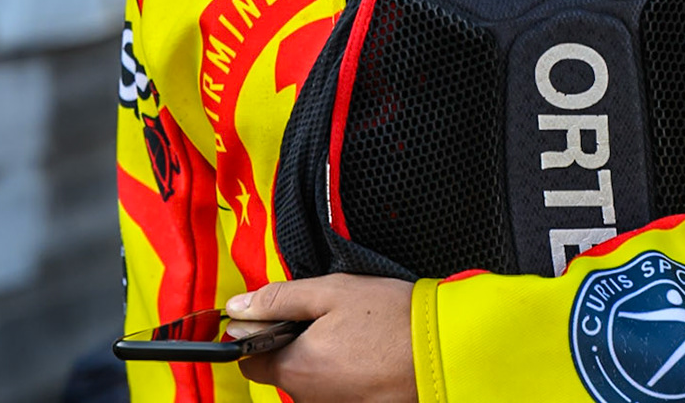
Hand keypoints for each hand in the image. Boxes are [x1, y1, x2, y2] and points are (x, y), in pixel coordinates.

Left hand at [226, 274, 415, 401]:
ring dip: (321, 355)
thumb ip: (278, 299)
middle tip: (326, 315)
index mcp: (296, 368)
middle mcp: (309, 398)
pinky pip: (336, 388)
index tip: (276, 315)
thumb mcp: (331, 292)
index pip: (247, 360)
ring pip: (311, 378)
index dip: (255, 334)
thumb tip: (238, 307)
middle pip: (282, 368)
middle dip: (294, 341)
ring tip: (354, 331)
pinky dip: (343, 370)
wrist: (445, 352)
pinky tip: (365, 350)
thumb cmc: (393, 320)